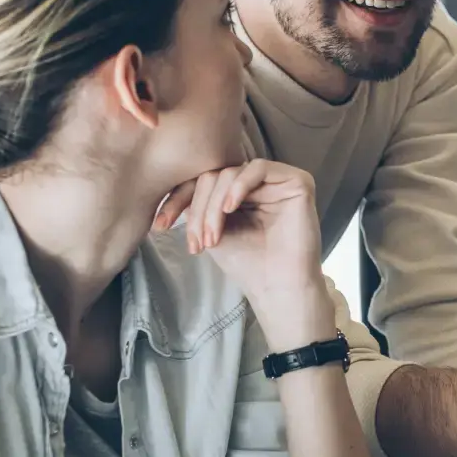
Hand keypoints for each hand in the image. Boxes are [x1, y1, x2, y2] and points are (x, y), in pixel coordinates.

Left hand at [154, 161, 329, 341]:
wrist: (278, 288)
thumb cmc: (249, 265)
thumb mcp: (211, 231)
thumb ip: (197, 207)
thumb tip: (169, 189)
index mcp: (239, 194)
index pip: (204, 184)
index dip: (179, 199)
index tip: (160, 225)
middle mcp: (258, 184)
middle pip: (215, 177)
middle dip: (199, 208)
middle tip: (198, 240)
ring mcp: (277, 181)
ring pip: (232, 173)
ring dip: (214, 204)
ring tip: (213, 236)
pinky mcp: (296, 182)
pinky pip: (259, 168)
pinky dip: (238, 186)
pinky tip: (230, 207)